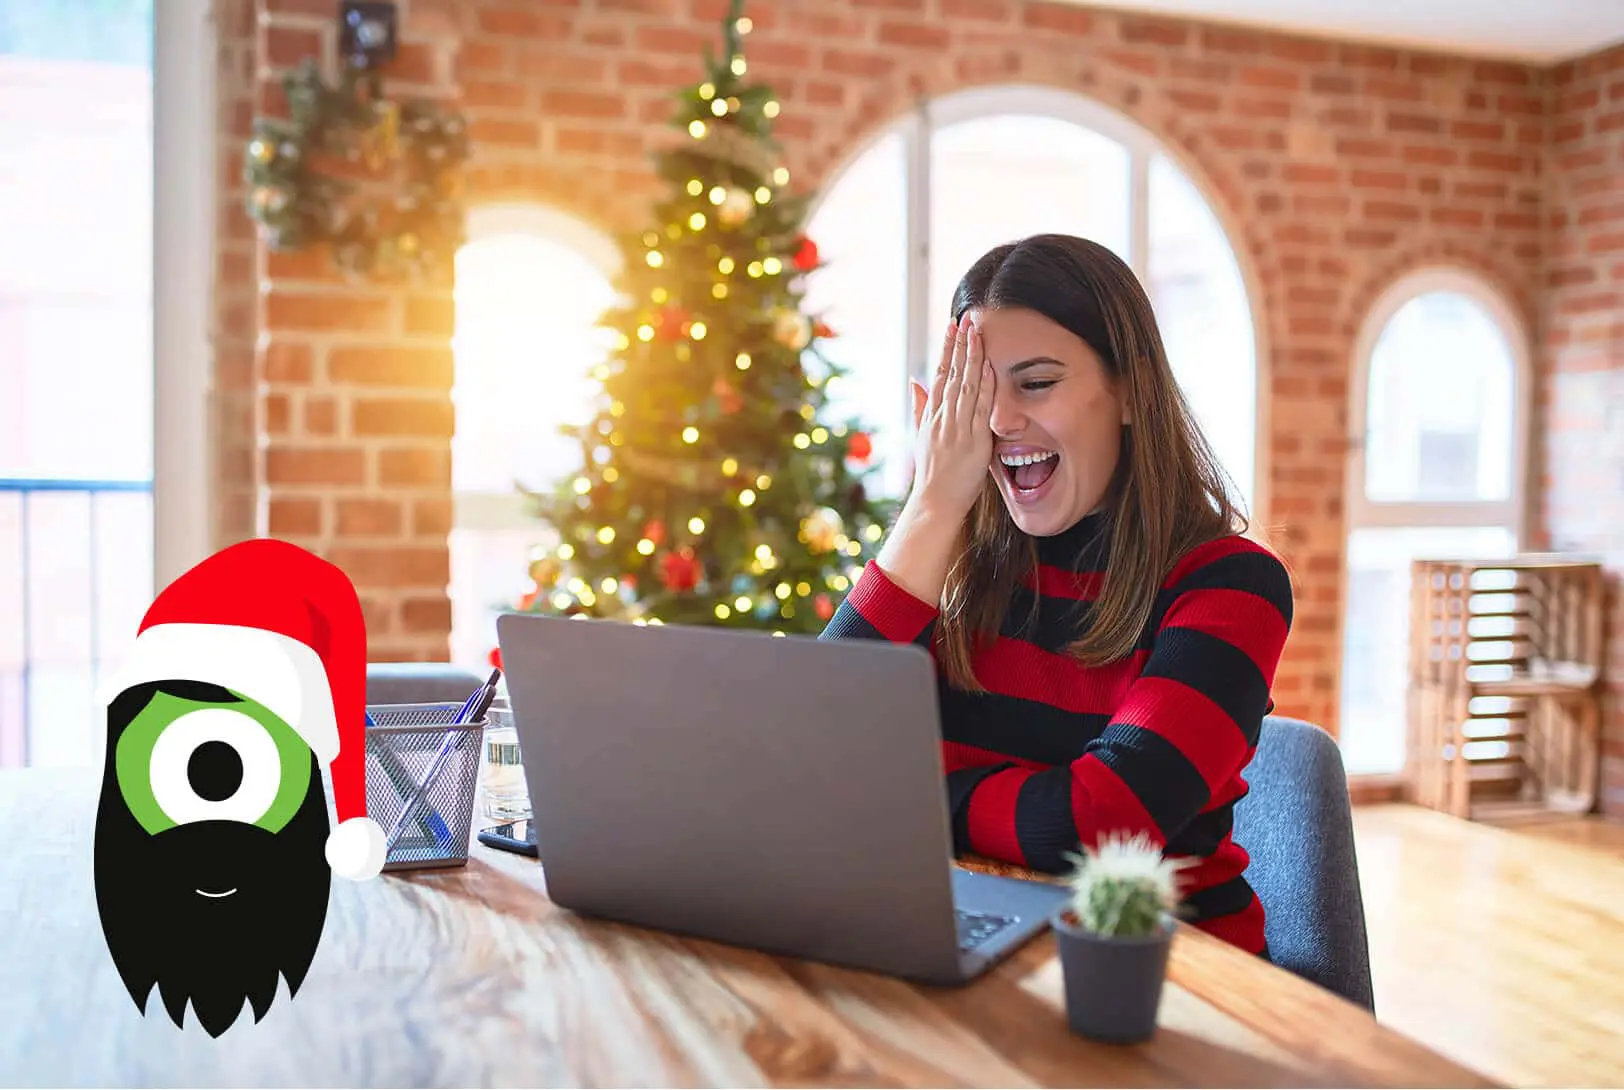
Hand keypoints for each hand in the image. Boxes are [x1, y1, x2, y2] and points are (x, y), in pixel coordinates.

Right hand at [907, 316, 994, 521]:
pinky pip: (980, 409)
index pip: (940, 375)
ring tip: (976, 334)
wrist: (935, 502)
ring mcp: (957, 429)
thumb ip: (920, 407)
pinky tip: (989, 368)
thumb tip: (914, 380)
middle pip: (952, 375)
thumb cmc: (931, 473)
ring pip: (965, 386)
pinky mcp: (973, 441)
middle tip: (965, 319)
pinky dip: (984, 388)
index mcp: (931, 416)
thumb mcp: (921, 436)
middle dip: (959, 346)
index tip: (951, 328)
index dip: (947, 350)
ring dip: (972, 358)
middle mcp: (942, 419)